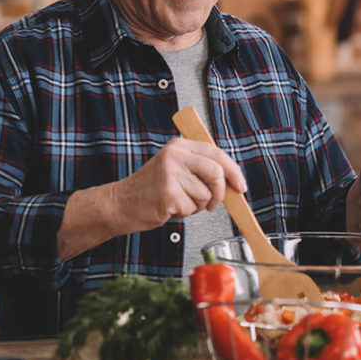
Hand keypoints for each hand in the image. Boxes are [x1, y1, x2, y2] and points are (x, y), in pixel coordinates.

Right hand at [110, 138, 246, 233]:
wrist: (120, 204)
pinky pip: (192, 207)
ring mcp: (171, 173)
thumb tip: (232, 181)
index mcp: (179, 146)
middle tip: (213, 204)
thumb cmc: (150, 190)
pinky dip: (185, 213)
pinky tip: (170, 207)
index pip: (217, 153)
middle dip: (220, 192)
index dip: (233, 171)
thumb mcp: (175, 169)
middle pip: (216, 172)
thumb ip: (200, 169)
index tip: (240, 185)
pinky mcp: (168, 193)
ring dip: (197, 205)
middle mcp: (175, 155)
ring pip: (206, 194)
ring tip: (179, 202)